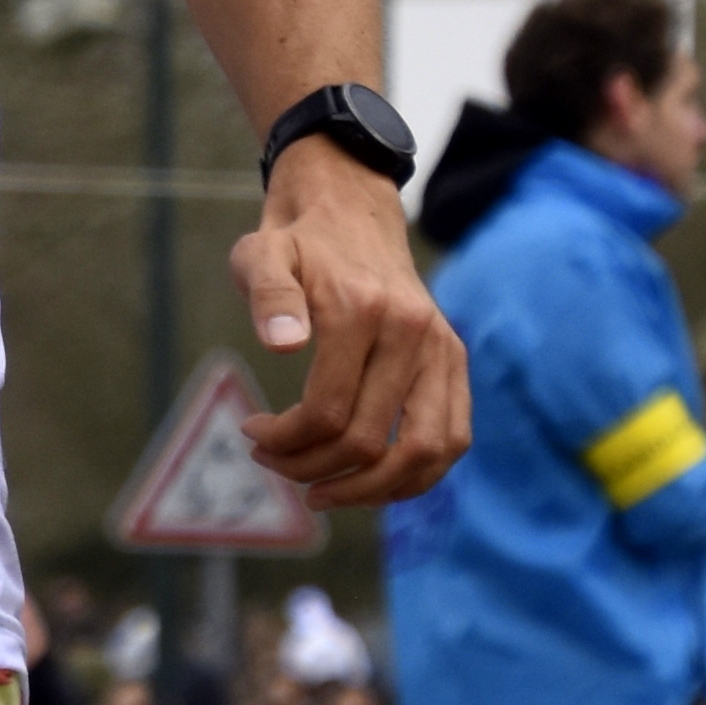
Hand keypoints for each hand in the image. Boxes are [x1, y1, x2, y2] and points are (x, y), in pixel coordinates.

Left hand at [230, 144, 471, 507]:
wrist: (351, 212)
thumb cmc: (297, 243)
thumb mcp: (261, 254)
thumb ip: (267, 294)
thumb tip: (280, 342)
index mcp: (362, 309)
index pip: (327, 412)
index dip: (284, 441)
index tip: (252, 434)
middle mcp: (412, 331)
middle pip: (368, 442)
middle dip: (310, 468)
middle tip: (272, 463)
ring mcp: (441, 348)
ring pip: (424, 453)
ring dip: (369, 489)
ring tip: (322, 492)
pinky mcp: (453, 360)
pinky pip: (452, 439)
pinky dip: (416, 476)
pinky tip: (372, 484)